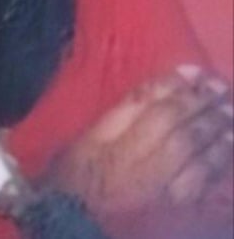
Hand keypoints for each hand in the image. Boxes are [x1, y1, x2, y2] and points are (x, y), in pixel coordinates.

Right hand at [45, 65, 232, 228]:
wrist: (75, 220)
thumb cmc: (77, 170)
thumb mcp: (91, 134)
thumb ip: (127, 109)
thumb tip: (162, 84)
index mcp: (125, 149)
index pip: (163, 113)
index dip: (183, 91)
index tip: (199, 72)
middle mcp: (153, 172)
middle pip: (187, 135)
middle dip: (207, 110)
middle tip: (223, 88)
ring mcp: (169, 195)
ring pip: (202, 162)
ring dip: (220, 137)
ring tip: (231, 116)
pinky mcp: (177, 212)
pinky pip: (205, 188)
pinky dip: (219, 167)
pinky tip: (226, 151)